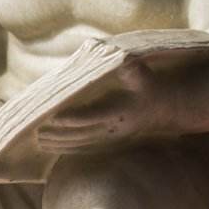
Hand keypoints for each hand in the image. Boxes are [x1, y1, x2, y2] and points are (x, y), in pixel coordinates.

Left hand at [33, 43, 208, 152]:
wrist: (173, 107)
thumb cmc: (155, 86)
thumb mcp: (147, 76)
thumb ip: (133, 70)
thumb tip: (121, 59)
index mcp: (121, 113)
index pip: (90, 118)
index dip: (70, 119)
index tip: (50, 118)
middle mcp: (115, 129)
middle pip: (81, 135)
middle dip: (58, 135)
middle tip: (34, 132)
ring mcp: (113, 138)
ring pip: (82, 145)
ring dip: (60, 144)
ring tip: (38, 140)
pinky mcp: (112, 141)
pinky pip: (87, 148)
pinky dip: (69, 149)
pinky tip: (53, 147)